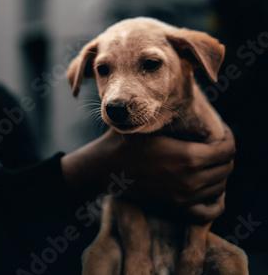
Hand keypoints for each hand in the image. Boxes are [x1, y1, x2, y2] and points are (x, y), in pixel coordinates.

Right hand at [61, 123, 234, 223]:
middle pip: (226, 168)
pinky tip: (211, 188)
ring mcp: (184, 197)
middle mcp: (191, 180)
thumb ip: (182, 123)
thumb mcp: (155, 125)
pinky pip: (210, 211)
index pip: (226, 150)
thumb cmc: (129, 141)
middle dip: (226, 154)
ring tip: (212, 160)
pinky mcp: (177, 207)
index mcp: (188, 157)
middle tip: (218, 143)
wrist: (105, 167)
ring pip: (220, 186)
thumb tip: (204, 124)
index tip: (223, 131)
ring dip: (220, 172)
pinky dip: (216, 201)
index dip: (228, 138)